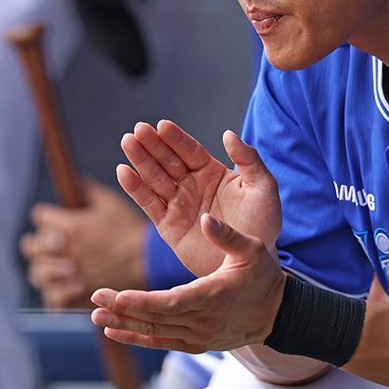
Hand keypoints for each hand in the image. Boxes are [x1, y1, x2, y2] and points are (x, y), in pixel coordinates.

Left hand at [20, 178, 146, 309]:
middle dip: (39, 240)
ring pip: (38, 273)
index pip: (39, 216)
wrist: (148, 259)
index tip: (53, 216)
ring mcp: (70, 275)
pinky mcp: (78, 294)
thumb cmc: (130, 230)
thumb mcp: (111, 203)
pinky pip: (52, 298)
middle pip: (32, 246)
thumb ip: (88, 190)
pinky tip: (61, 286)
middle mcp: (66, 252)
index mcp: (72, 227)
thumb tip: (74, 183)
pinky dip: (53, 293)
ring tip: (53, 264)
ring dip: (43, 267)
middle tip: (50, 241)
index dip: (46, 214)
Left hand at [91, 212, 285, 353]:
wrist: (278, 313)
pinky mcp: (195, 343)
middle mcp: (203, 320)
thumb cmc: (264, 276)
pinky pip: (161, 343)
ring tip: (95, 316)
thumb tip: (205, 219)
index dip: (143, 301)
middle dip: (122, 309)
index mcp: (214, 294)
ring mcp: (198, 335)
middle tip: (95, 298)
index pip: (173, 301)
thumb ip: (228, 236)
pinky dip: (137, 338)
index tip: (118, 296)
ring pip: (155, 333)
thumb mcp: (254, 249)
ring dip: (123, 326)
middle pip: (156, 318)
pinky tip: (114, 332)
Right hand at [116, 120, 280, 277]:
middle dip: (153, 144)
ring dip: (140, 161)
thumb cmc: (262, 225)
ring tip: (128, 142)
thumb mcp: (263, 188)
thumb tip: (227, 134)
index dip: (176, 138)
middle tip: (138, 129)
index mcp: (213, 173)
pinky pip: (150, 204)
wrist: (254, 262)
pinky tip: (124, 171)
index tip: (162, 125)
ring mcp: (179, 205)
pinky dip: (136, 189)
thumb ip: (249, 160)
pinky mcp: (169, 227)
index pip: (190, 150)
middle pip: (168, 160)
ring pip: (155, 178)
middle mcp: (192, 186)